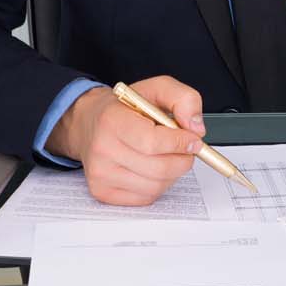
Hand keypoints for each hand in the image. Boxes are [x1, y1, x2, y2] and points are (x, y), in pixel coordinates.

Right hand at [45, 76, 206, 205]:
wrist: (89, 122)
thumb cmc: (124, 109)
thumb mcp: (155, 88)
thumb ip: (183, 98)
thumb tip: (196, 127)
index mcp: (112, 120)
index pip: (152, 142)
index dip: (179, 143)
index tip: (193, 139)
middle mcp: (102, 149)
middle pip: (158, 168)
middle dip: (182, 159)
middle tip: (186, 149)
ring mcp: (100, 174)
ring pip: (155, 186)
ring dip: (171, 173)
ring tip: (165, 155)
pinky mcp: (102, 192)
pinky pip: (145, 197)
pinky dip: (158, 185)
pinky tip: (151, 168)